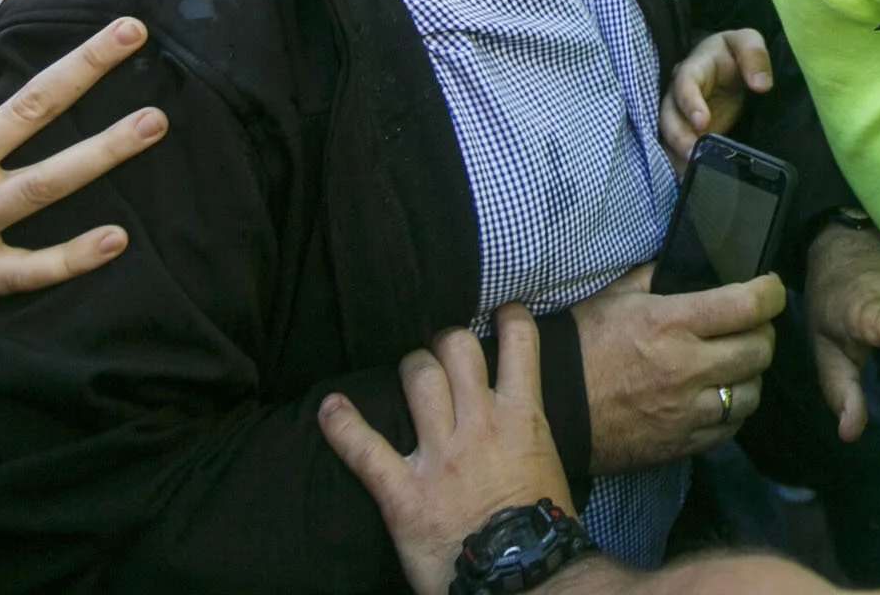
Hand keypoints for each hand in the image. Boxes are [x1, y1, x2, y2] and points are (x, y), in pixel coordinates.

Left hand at [319, 306, 576, 594]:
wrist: (524, 577)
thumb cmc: (542, 530)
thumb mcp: (549, 468)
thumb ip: (528, 440)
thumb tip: (522, 435)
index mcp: (522, 419)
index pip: (519, 343)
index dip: (509, 318)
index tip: (502, 311)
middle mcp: (479, 425)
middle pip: (456, 349)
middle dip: (445, 341)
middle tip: (441, 351)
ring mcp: (439, 456)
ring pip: (417, 379)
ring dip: (410, 368)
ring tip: (408, 370)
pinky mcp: (404, 492)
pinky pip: (365, 449)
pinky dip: (342, 425)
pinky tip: (330, 408)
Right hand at [571, 263, 781, 472]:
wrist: (554, 408)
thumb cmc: (582, 345)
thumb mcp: (616, 296)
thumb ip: (658, 277)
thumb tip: (688, 262)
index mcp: (671, 323)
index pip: (748, 305)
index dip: (770, 292)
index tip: (769, 288)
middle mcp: (686, 367)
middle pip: (761, 350)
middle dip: (764, 332)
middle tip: (751, 326)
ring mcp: (687, 410)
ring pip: (753, 393)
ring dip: (750, 375)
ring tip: (735, 365)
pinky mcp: (683, 444)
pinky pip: (730, 428)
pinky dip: (732, 411)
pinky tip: (718, 397)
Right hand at [659, 29, 771, 170]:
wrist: (726, 67)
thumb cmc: (733, 54)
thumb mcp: (747, 42)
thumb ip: (755, 56)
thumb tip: (762, 84)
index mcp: (694, 67)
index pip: (685, 82)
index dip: (690, 102)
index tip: (703, 122)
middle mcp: (678, 91)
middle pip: (669, 113)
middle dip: (678, 135)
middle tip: (693, 153)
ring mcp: (678, 113)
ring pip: (666, 133)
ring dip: (675, 152)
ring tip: (689, 170)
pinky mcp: (683, 130)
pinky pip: (673, 146)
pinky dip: (677, 161)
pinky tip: (688, 175)